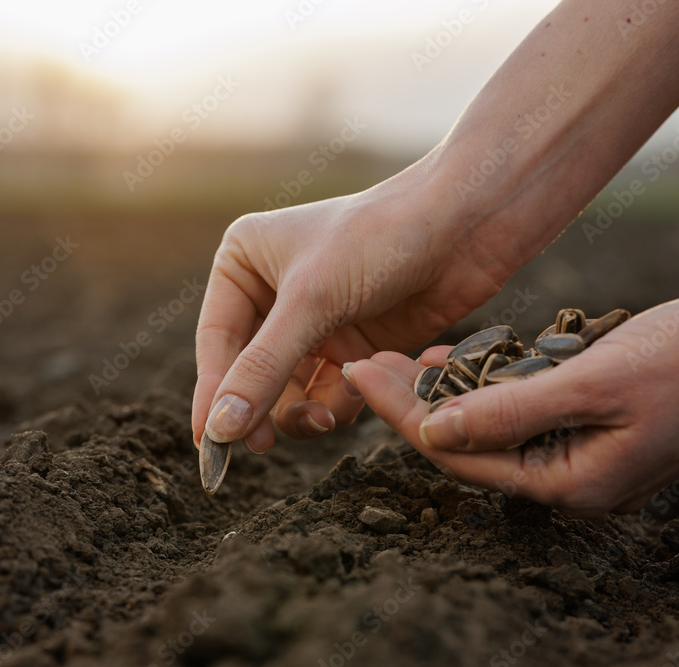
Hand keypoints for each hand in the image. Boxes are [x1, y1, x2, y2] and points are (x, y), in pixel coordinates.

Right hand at [192, 164, 513, 452]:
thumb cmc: (380, 238)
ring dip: (304, 409)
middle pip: (250, 372)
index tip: (211, 447)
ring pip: (289, 389)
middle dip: (263, 406)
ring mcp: (315, 320)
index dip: (213, 394)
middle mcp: (273, 292)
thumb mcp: (312, 302)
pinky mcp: (354, 341)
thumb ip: (263, 369)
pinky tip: (359, 391)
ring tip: (327, 416)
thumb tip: (220, 430)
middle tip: (264, 443)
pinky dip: (339, 401)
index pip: (217, 342)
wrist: (466, 224)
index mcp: (244, 262)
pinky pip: (329, 390)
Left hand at [342, 291, 678, 516]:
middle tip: (363, 360)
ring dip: (442, 392)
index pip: (458, 454)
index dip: (400, 415)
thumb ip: (510, 411)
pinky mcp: (583, 425)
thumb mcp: (594, 383)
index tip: (359, 372)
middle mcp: (565, 479)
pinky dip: (483, 384)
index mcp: (566, 484)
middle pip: (465, 444)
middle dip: (410, 405)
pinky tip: (450, 358)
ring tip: (394, 358)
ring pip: (488, 426)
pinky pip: (517, 410)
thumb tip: (429, 435)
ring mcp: (575, 453)